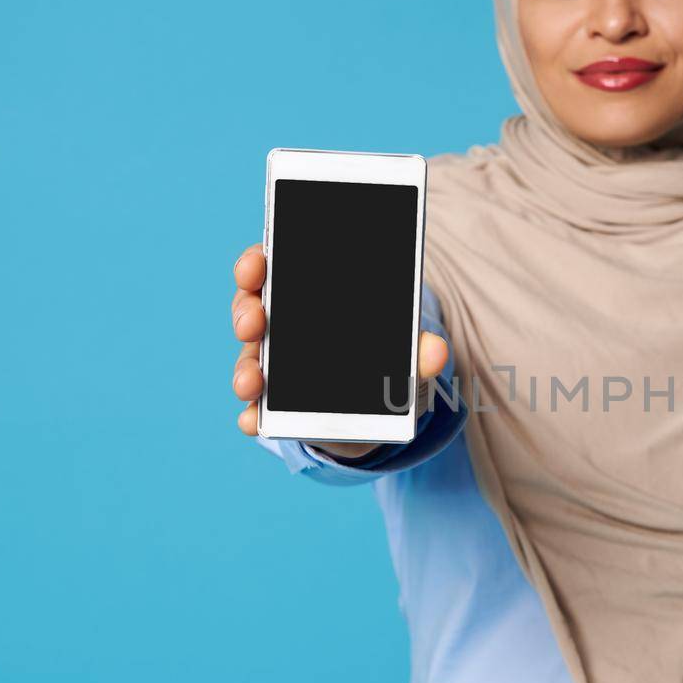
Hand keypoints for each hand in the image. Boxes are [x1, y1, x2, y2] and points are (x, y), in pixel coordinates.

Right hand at [231, 241, 449, 456]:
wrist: (379, 412)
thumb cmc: (384, 361)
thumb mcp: (406, 352)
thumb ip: (420, 350)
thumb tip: (437, 352)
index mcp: (306, 295)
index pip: (272, 266)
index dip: (257, 262)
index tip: (257, 265)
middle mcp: (281, 326)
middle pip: (251, 309)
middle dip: (246, 313)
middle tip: (253, 323)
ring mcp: (272, 366)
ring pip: (248, 360)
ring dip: (245, 370)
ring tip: (252, 384)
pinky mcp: (273, 406)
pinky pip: (254, 408)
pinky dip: (250, 415)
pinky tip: (251, 421)